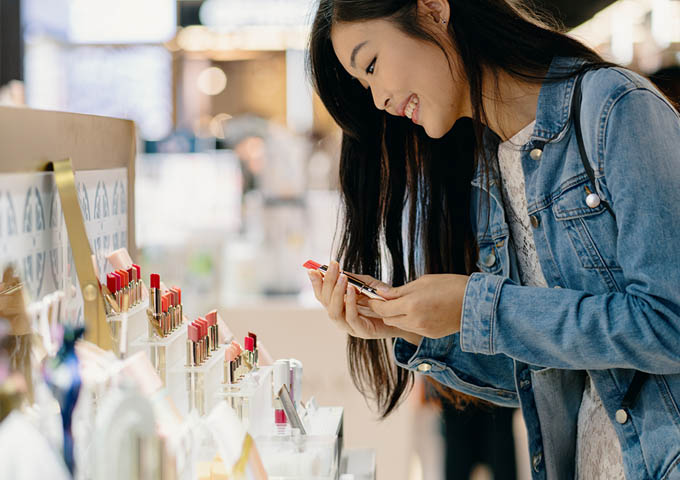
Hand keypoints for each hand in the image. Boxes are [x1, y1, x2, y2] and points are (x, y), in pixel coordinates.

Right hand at [307, 261, 421, 344]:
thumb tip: (339, 269)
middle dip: (328, 282)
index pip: (322, 295)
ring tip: (342, 278)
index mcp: (338, 306)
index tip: (312, 269)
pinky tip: (352, 290)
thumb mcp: (368, 285)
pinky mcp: (361, 331)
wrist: (402, 316)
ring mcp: (349, 326)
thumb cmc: (383, 301)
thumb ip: (355, 280)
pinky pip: (350, 317)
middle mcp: (340, 317)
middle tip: (334, 267)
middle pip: (325, 301)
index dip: (316, 283)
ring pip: (334, 311)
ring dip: (337, 293)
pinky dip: (349, 303)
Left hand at [368, 274, 468, 338]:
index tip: (372, 297)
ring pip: (399, 325)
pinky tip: (419, 311)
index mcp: (411, 305)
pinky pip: (412, 329)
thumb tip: (381, 294)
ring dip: (397, 316)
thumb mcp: (422, 282)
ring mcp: (422, 330)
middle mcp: (414, 321)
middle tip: (387, 299)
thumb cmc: (450, 286)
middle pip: (388, 319)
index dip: (374, 303)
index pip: (382, 309)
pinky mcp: (430, 335)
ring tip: (406, 304)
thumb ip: (400, 291)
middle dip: (385, 310)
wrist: (475, 302)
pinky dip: (410, 321)